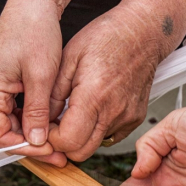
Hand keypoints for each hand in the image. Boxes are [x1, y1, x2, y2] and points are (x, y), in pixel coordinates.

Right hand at [0, 0, 66, 165]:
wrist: (33, 2)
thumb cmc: (35, 30)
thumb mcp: (41, 75)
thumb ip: (36, 111)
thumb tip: (35, 141)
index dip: (22, 147)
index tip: (48, 150)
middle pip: (1, 131)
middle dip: (29, 145)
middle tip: (57, 153)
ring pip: (8, 122)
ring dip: (30, 134)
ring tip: (57, 141)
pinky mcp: (4, 82)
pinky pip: (13, 110)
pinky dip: (30, 120)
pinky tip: (49, 123)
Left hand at [48, 6, 158, 160]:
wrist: (143, 32)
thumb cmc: (107, 37)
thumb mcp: (68, 57)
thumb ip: (52, 93)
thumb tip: (42, 119)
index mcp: (93, 96)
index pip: (67, 141)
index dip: (50, 138)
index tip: (45, 125)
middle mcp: (113, 112)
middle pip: (80, 153)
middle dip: (63, 143)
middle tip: (55, 124)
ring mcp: (127, 118)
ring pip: (95, 146)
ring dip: (80, 137)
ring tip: (74, 113)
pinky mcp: (135, 118)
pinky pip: (110, 137)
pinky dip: (96, 131)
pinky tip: (92, 111)